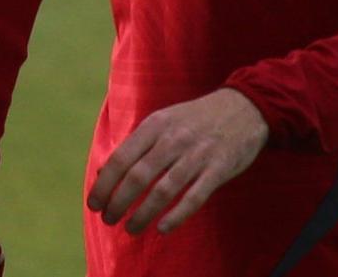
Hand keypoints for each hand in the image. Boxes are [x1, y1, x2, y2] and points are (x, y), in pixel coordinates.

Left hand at [87, 88, 267, 234]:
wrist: (244, 108)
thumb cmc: (194, 119)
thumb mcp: (162, 121)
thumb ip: (135, 145)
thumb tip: (104, 171)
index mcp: (155, 125)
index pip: (121, 158)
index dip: (104, 184)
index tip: (93, 203)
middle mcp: (173, 139)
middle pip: (138, 176)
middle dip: (118, 202)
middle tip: (108, 219)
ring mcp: (197, 154)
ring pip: (164, 190)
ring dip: (143, 213)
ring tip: (130, 229)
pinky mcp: (219, 169)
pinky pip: (194, 197)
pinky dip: (177, 215)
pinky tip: (162, 228)